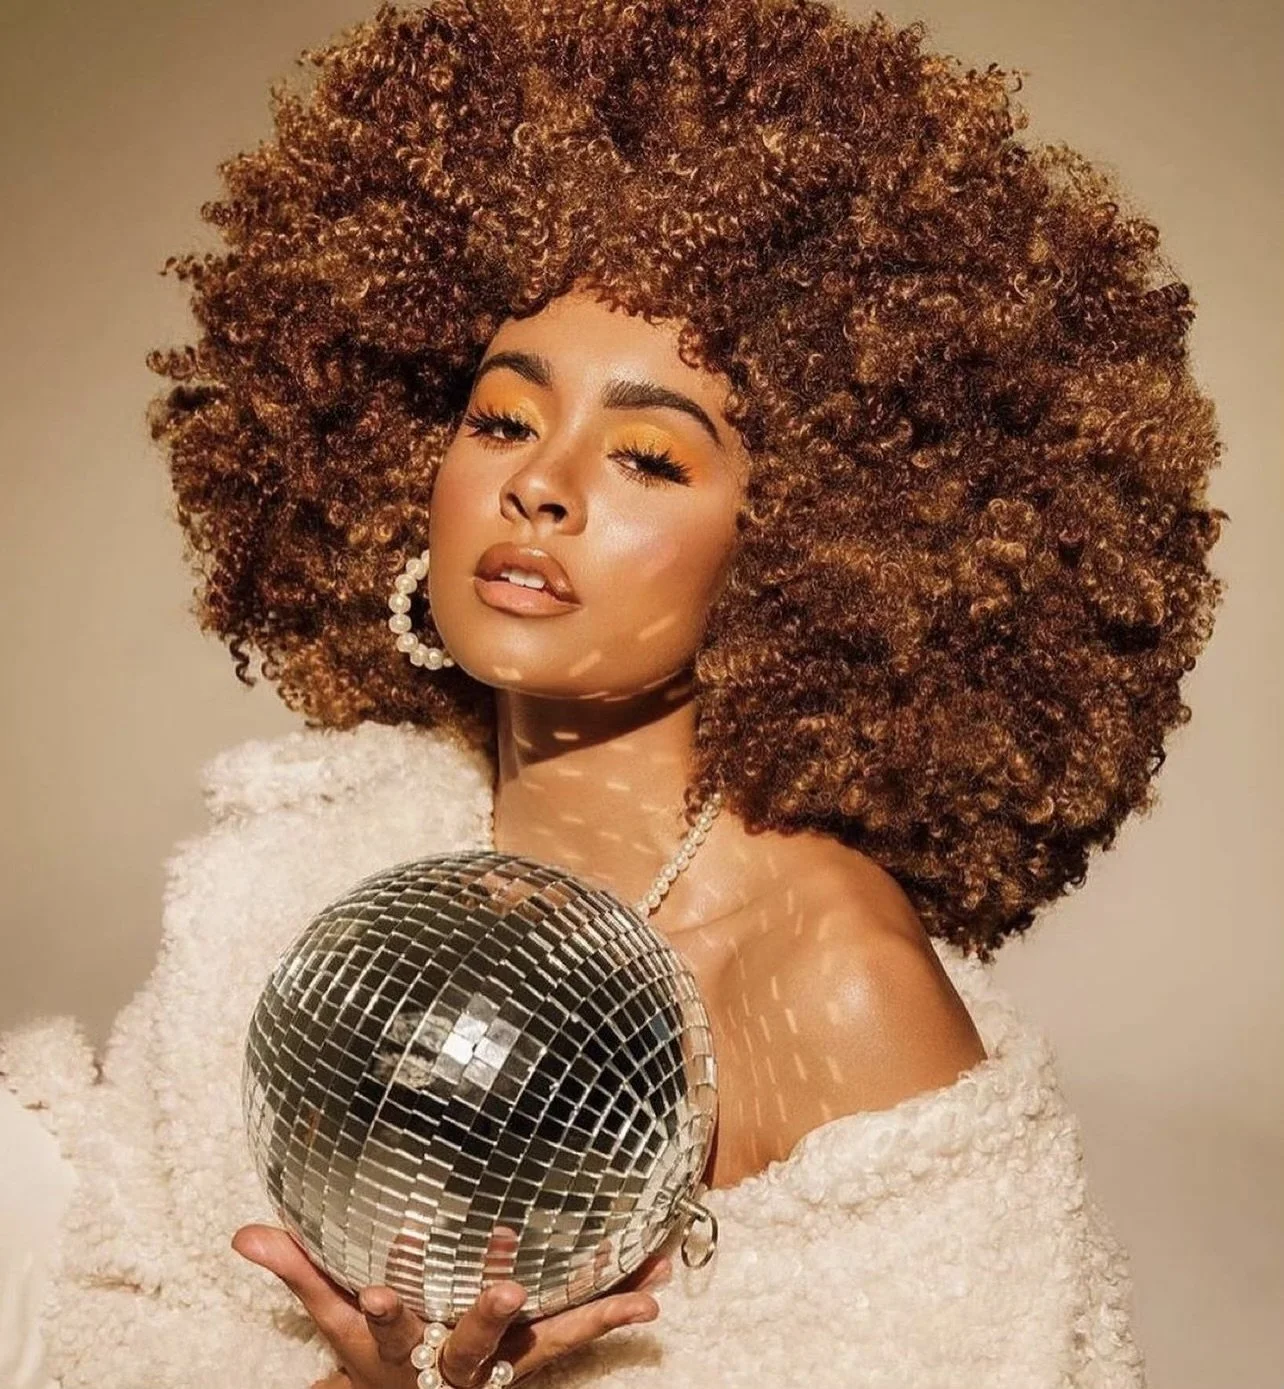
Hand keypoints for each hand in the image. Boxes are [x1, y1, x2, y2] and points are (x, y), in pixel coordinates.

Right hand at [231, 1219, 672, 1387]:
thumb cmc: (375, 1352)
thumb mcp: (335, 1319)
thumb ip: (300, 1271)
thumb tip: (245, 1233)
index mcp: (403, 1350)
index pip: (388, 1329)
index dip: (387, 1308)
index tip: (386, 1285)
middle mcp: (458, 1361)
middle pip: (473, 1340)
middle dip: (490, 1312)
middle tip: (512, 1282)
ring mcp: (504, 1359)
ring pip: (551, 1338)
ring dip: (594, 1311)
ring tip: (642, 1287)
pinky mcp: (538, 1350)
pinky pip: (582, 1328)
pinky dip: (619, 1306)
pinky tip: (659, 1285)